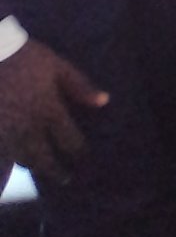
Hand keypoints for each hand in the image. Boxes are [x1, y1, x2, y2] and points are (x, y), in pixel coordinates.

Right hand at [0, 38, 107, 183]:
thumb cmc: (26, 57)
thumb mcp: (57, 66)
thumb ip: (80, 86)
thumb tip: (104, 101)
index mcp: (49, 111)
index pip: (70, 141)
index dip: (78, 152)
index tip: (83, 158)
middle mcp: (29, 128)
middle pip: (45, 158)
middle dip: (56, 171)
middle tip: (64, 178)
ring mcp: (7, 133)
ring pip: (22, 159)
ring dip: (34, 165)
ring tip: (40, 169)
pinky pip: (3, 154)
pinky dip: (10, 161)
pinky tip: (14, 162)